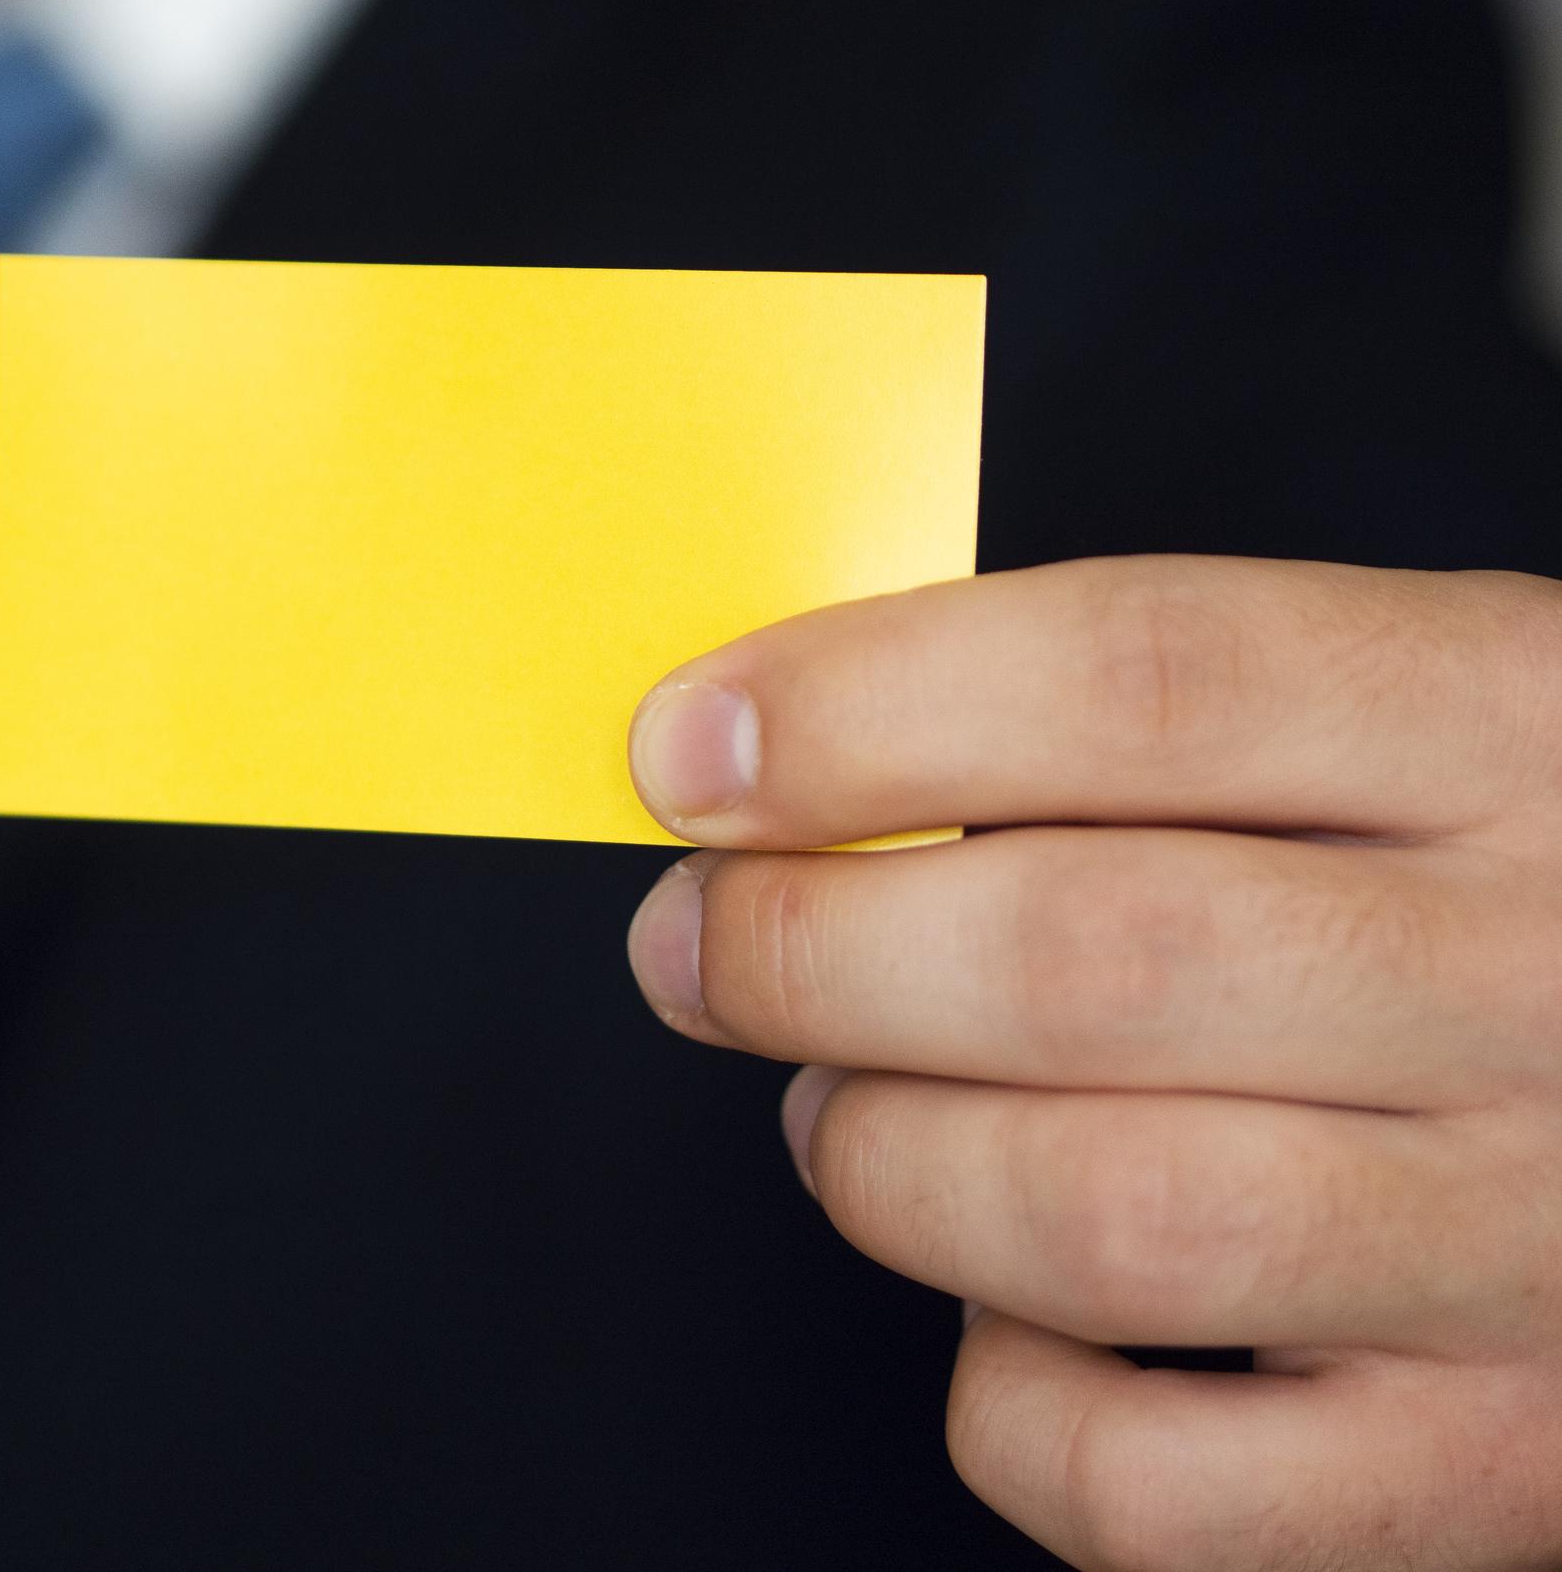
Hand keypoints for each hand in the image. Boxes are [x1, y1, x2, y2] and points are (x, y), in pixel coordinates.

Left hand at [623, 556, 1561, 1569]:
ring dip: (882, 1160)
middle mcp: (1543, 984)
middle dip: (802, 950)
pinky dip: (1005, 1402)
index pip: (1141, 675)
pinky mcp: (1499, 1468)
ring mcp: (1534, 1249)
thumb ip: (1162, 722)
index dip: (862, 707)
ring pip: (1092, 1218)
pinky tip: (1010, 1314)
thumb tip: (807, 759)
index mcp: (1516, 730)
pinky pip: (1153, 1489)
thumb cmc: (1546, 887)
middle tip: (698, 943)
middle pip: (1081, 953)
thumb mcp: (1427, 717)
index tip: (690, 752)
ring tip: (849, 1112)